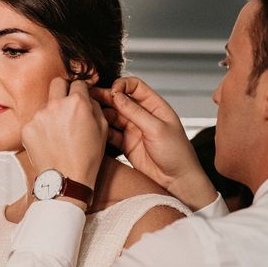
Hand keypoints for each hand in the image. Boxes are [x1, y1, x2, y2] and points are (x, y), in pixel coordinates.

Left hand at [22, 79, 106, 203]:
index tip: (79, 96)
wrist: (66, 180)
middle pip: (57, 83)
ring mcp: (39, 116)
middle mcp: (56, 105)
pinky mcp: (27, 128)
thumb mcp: (102, 129)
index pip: (78, 82)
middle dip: (63, 89)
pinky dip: (41, 128)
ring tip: (59, 134)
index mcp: (77, 103)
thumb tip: (87, 97)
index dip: (80, 90)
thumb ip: (94, 107)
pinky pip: (35, 121)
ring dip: (52, 113)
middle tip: (66, 104)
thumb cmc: (86, 158)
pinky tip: (49, 142)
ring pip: (45, 105)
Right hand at [92, 76, 216, 209]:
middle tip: (90, 97)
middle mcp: (143, 115)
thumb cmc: (177, 154)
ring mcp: (133, 129)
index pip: (135, 86)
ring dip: (102, 114)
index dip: (121, 86)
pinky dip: (102, 131)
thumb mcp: (157, 129)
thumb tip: (117, 96)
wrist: (176, 181)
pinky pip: (110, 134)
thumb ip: (135, 112)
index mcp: (155, 106)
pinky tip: (95, 129)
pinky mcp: (126, 144)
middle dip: (105, 97)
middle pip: (120, 100)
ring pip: (113, 116)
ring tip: (90, 113)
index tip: (112, 92)